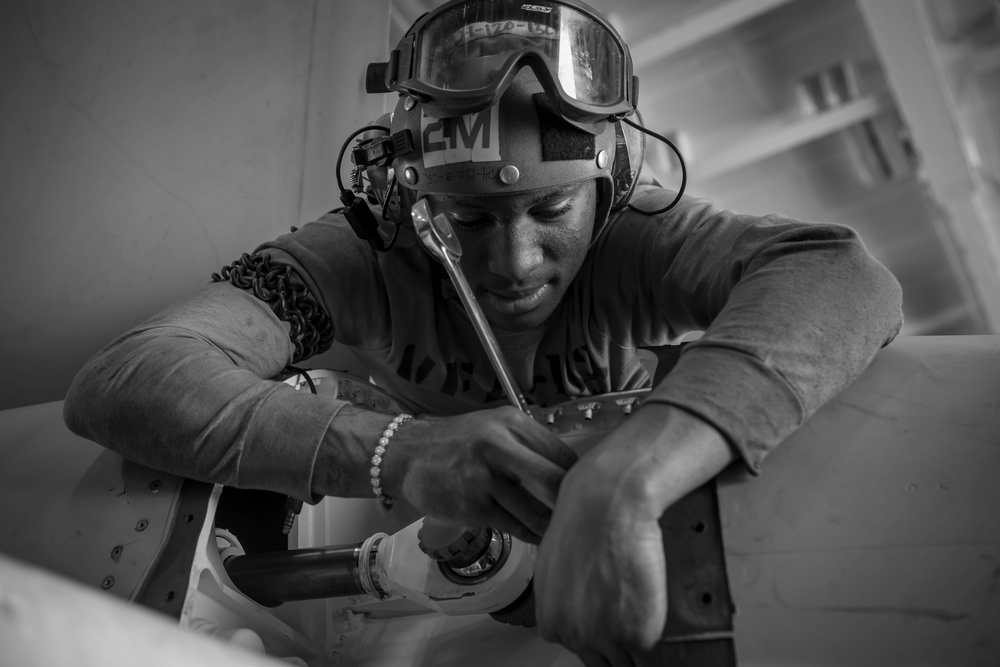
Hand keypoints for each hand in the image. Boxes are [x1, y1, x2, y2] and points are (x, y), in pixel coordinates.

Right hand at [385, 406, 577, 543]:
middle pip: (554, 481)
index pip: (563, 455)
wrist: (408, 453)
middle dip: (572, 503)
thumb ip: (530, 446)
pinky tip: (537, 536)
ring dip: (552, 526)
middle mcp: (498, 446)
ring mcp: (483, 477)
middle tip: (584, 517)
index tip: (589, 493)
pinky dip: (530, 535)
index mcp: (513, 423)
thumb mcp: (497, 428)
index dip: (580, 478)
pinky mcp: (471, 506)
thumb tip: (572, 475)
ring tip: (563, 532)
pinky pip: (514, 526)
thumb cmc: (460, 442)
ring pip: (535, 511)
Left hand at [534, 404, 734, 664]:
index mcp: (550, 623)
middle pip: (603, 663)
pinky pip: (651, 647)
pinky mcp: (637, 635)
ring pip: (627, 661)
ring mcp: (605, 639)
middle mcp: (573, 637)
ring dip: (638, 644)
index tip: (615, 631)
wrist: (607, 505)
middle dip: (619, 645)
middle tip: (632, 624)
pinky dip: (657, 629)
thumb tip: (579, 607)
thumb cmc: (582, 523)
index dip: (602, 639)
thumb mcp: (557, 566)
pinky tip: (655, 605)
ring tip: (645, 619)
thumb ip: (565, 598)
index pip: (581, 651)